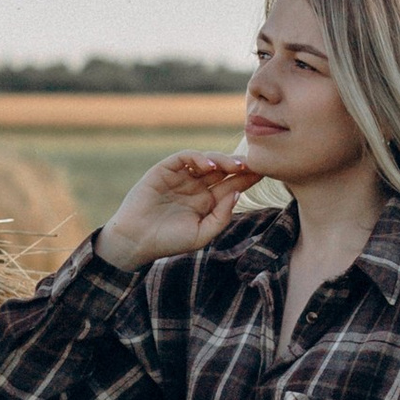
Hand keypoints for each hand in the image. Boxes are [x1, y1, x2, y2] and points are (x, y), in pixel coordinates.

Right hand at [96, 151, 260, 272]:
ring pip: (207, 161)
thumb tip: (238, 193)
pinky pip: (185, 157)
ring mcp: (181, 177)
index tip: (263, 174)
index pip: (231, 186)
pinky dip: (198, 158)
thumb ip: (221, 216)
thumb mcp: (202, 235)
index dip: (247, 179)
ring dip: (222, 160)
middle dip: (239, 166)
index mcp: (207, 202)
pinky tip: (209, 166)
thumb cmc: (168, 242)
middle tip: (254, 165)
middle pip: (223, 170)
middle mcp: (196, 187)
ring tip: (235, 166)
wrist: (136, 240)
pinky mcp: (165, 169)